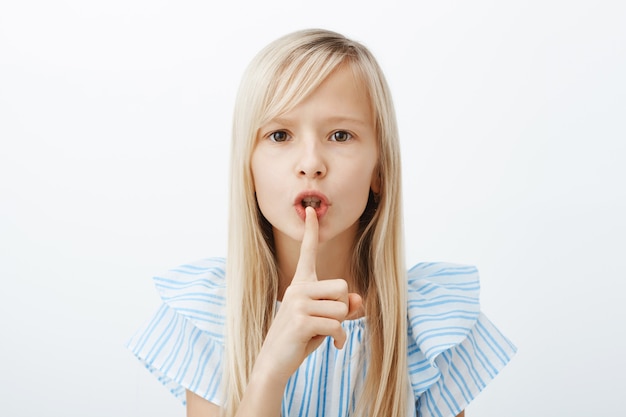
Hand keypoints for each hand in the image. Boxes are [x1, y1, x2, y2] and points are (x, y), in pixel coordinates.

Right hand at [254, 207, 362, 382]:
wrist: (274, 362)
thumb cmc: (301, 338)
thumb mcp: (324, 319)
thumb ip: (342, 307)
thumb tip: (358, 299)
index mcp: (301, 283)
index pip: (308, 252)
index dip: (311, 230)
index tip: (312, 209)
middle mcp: (297, 288)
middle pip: (341, 286)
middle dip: (342, 308)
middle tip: (327, 322)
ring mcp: (297, 303)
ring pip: (341, 308)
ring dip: (340, 325)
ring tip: (322, 333)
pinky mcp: (301, 321)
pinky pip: (337, 325)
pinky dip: (339, 339)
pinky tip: (331, 346)